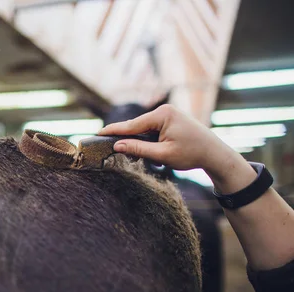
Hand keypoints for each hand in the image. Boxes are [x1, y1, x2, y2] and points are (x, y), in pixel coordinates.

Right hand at [98, 104, 236, 173]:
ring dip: (142, 145)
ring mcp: (167, 115)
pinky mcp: (170, 121)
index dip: (113, 131)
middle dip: (129, 140)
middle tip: (117, 152)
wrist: (214, 153)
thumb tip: (117, 145)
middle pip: (136, 127)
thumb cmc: (192, 153)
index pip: (131, 125)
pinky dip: (150, 143)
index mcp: (162, 115)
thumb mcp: (162, 155)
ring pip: (144, 130)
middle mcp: (164, 111)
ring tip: (152, 159)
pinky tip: (157, 155)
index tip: (97, 133)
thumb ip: (138, 149)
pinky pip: (152, 131)